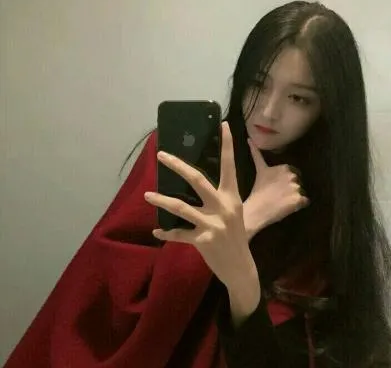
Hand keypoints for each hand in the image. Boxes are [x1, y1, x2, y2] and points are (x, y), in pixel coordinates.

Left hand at [144, 122, 258, 291]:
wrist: (241, 267)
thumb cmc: (236, 236)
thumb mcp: (233, 211)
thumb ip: (219, 197)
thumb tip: (197, 182)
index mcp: (232, 196)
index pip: (230, 166)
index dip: (227, 145)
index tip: (223, 125)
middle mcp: (223, 207)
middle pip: (197, 180)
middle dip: (178, 165)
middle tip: (161, 155)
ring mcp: (213, 224)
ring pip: (181, 207)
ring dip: (162, 200)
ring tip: (147, 196)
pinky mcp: (203, 241)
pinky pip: (179, 234)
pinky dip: (166, 233)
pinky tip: (157, 231)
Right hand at [243, 138, 308, 239]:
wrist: (256, 210)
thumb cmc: (257, 191)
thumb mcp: (259, 170)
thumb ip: (256, 153)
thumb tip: (249, 138)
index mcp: (284, 167)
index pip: (293, 172)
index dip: (285, 181)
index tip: (276, 187)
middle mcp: (292, 175)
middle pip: (298, 182)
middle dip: (291, 188)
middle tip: (278, 195)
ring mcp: (296, 187)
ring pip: (302, 192)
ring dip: (295, 197)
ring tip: (281, 202)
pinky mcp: (299, 200)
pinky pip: (305, 202)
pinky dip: (299, 205)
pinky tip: (288, 207)